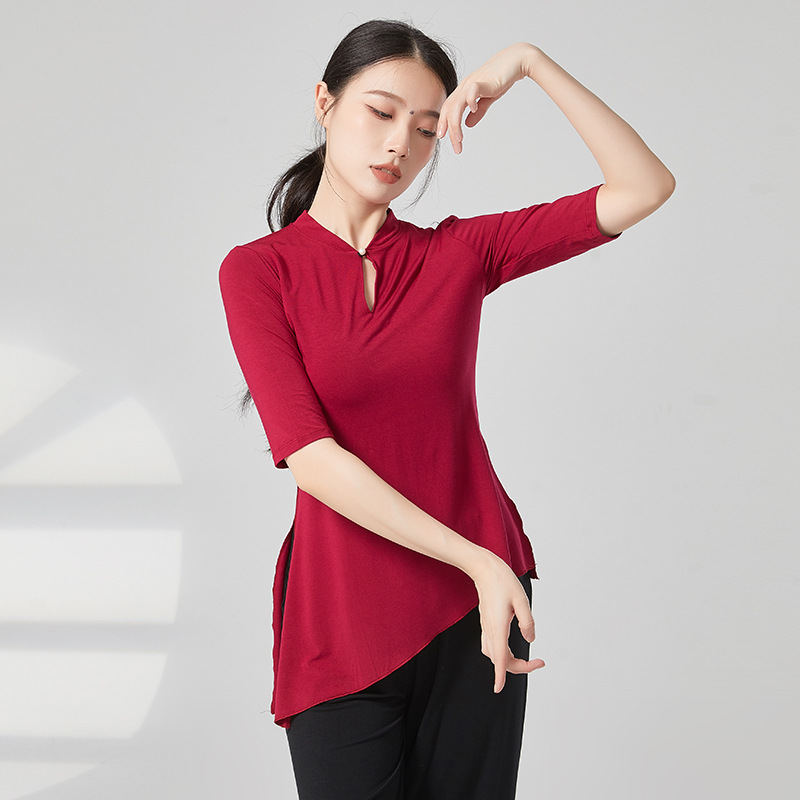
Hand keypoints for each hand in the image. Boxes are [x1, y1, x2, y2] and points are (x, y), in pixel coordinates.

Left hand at [436, 42, 533, 153]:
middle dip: (450, 130)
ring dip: (456, 123)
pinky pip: (472, 91)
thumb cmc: (500, 78)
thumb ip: (478, 112)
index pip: (448, 109)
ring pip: (457, 105)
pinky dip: (469, 101)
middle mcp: (464, 87)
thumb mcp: (486, 99)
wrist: (514, 61)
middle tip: (456, 147)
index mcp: (463, 91)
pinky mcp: (483, 81)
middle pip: (449, 110)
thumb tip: (468, 124)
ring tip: (459, 139)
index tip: (444, 138)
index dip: (444, 123)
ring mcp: (472, 83)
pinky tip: (472, 111)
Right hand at [470, 551, 545, 692]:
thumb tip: (530, 639)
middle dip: (519, 667)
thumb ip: (528, 622)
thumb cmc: (503, 581)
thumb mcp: (522, 600)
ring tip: (526, 659)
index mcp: (498, 626)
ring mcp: (486, 627)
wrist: (484, 568)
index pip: (499, 658)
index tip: (498, 689)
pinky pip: (492, 646)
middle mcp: (490, 630)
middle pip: (500, 660)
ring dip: (508, 662)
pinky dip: (502, 654)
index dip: (499, 676)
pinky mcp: (486, 623)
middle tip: (539, 662)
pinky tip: (510, 649)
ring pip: (494, 654)